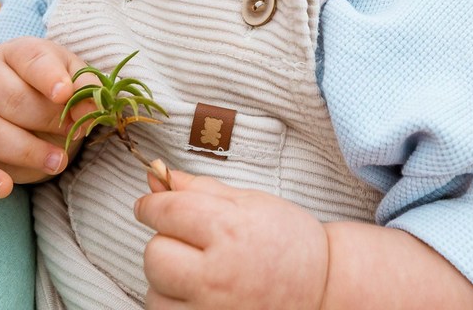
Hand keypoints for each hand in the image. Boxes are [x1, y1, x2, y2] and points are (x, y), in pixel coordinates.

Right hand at [0, 36, 91, 197]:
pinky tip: (4, 188)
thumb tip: (91, 109)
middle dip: (45, 121)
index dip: (48, 78)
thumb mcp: (73, 79)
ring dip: (25, 151)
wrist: (23, 101)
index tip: (65, 94)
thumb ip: (85, 89)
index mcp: (16, 53)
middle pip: (10, 99)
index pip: (30, 61)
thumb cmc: (51, 88)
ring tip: (58, 162)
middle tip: (75, 135)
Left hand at [134, 170, 328, 309]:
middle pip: (154, 253)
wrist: (323, 289)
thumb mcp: (251, 203)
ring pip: (155, 291)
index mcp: (230, 230)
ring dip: (167, 279)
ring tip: (197, 272)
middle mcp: (217, 274)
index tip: (150, 205)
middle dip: (164, 242)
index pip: (166, 212)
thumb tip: (159, 175)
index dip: (152, 205)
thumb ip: (201, 190)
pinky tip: (197, 294)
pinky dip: (173, 303)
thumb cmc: (290, 243)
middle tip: (188, 242)